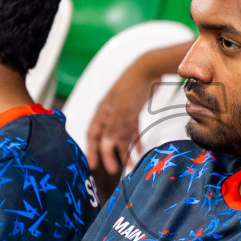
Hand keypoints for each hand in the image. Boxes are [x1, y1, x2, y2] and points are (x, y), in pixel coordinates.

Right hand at [87, 59, 154, 175]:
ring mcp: (121, 113)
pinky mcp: (132, 112)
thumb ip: (114, 129)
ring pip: (120, 136)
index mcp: (102, 113)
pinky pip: (131, 130)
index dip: (92, 150)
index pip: (93, 135)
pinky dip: (135, 140)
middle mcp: (109, 114)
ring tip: (130, 164)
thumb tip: (105, 148)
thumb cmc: (131, 87)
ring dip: (124, 150)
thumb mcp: (122, 111)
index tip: (93, 165)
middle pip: (106, 138)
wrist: (149, 70)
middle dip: (109, 154)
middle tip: (113, 170)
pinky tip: (139, 150)